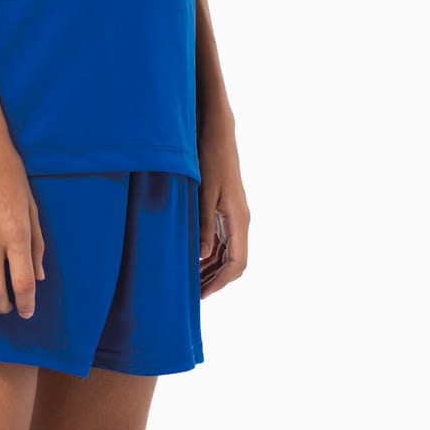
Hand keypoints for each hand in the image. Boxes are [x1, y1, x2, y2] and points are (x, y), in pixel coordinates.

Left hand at [198, 124, 249, 297]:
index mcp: (238, 220)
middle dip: (215, 281)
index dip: (220, 282)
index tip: (202, 296)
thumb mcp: (203, 193)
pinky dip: (209, 255)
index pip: (236, 263)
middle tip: (192, 296)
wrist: (216, 134)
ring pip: (227, 254)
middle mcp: (240, 222)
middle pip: (234, 263)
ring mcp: (234, 217)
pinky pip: (221, 241)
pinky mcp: (226, 212)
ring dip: (211, 270)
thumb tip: (202, 257)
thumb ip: (203, 225)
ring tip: (189, 283)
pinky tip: (193, 261)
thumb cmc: (210, 159)